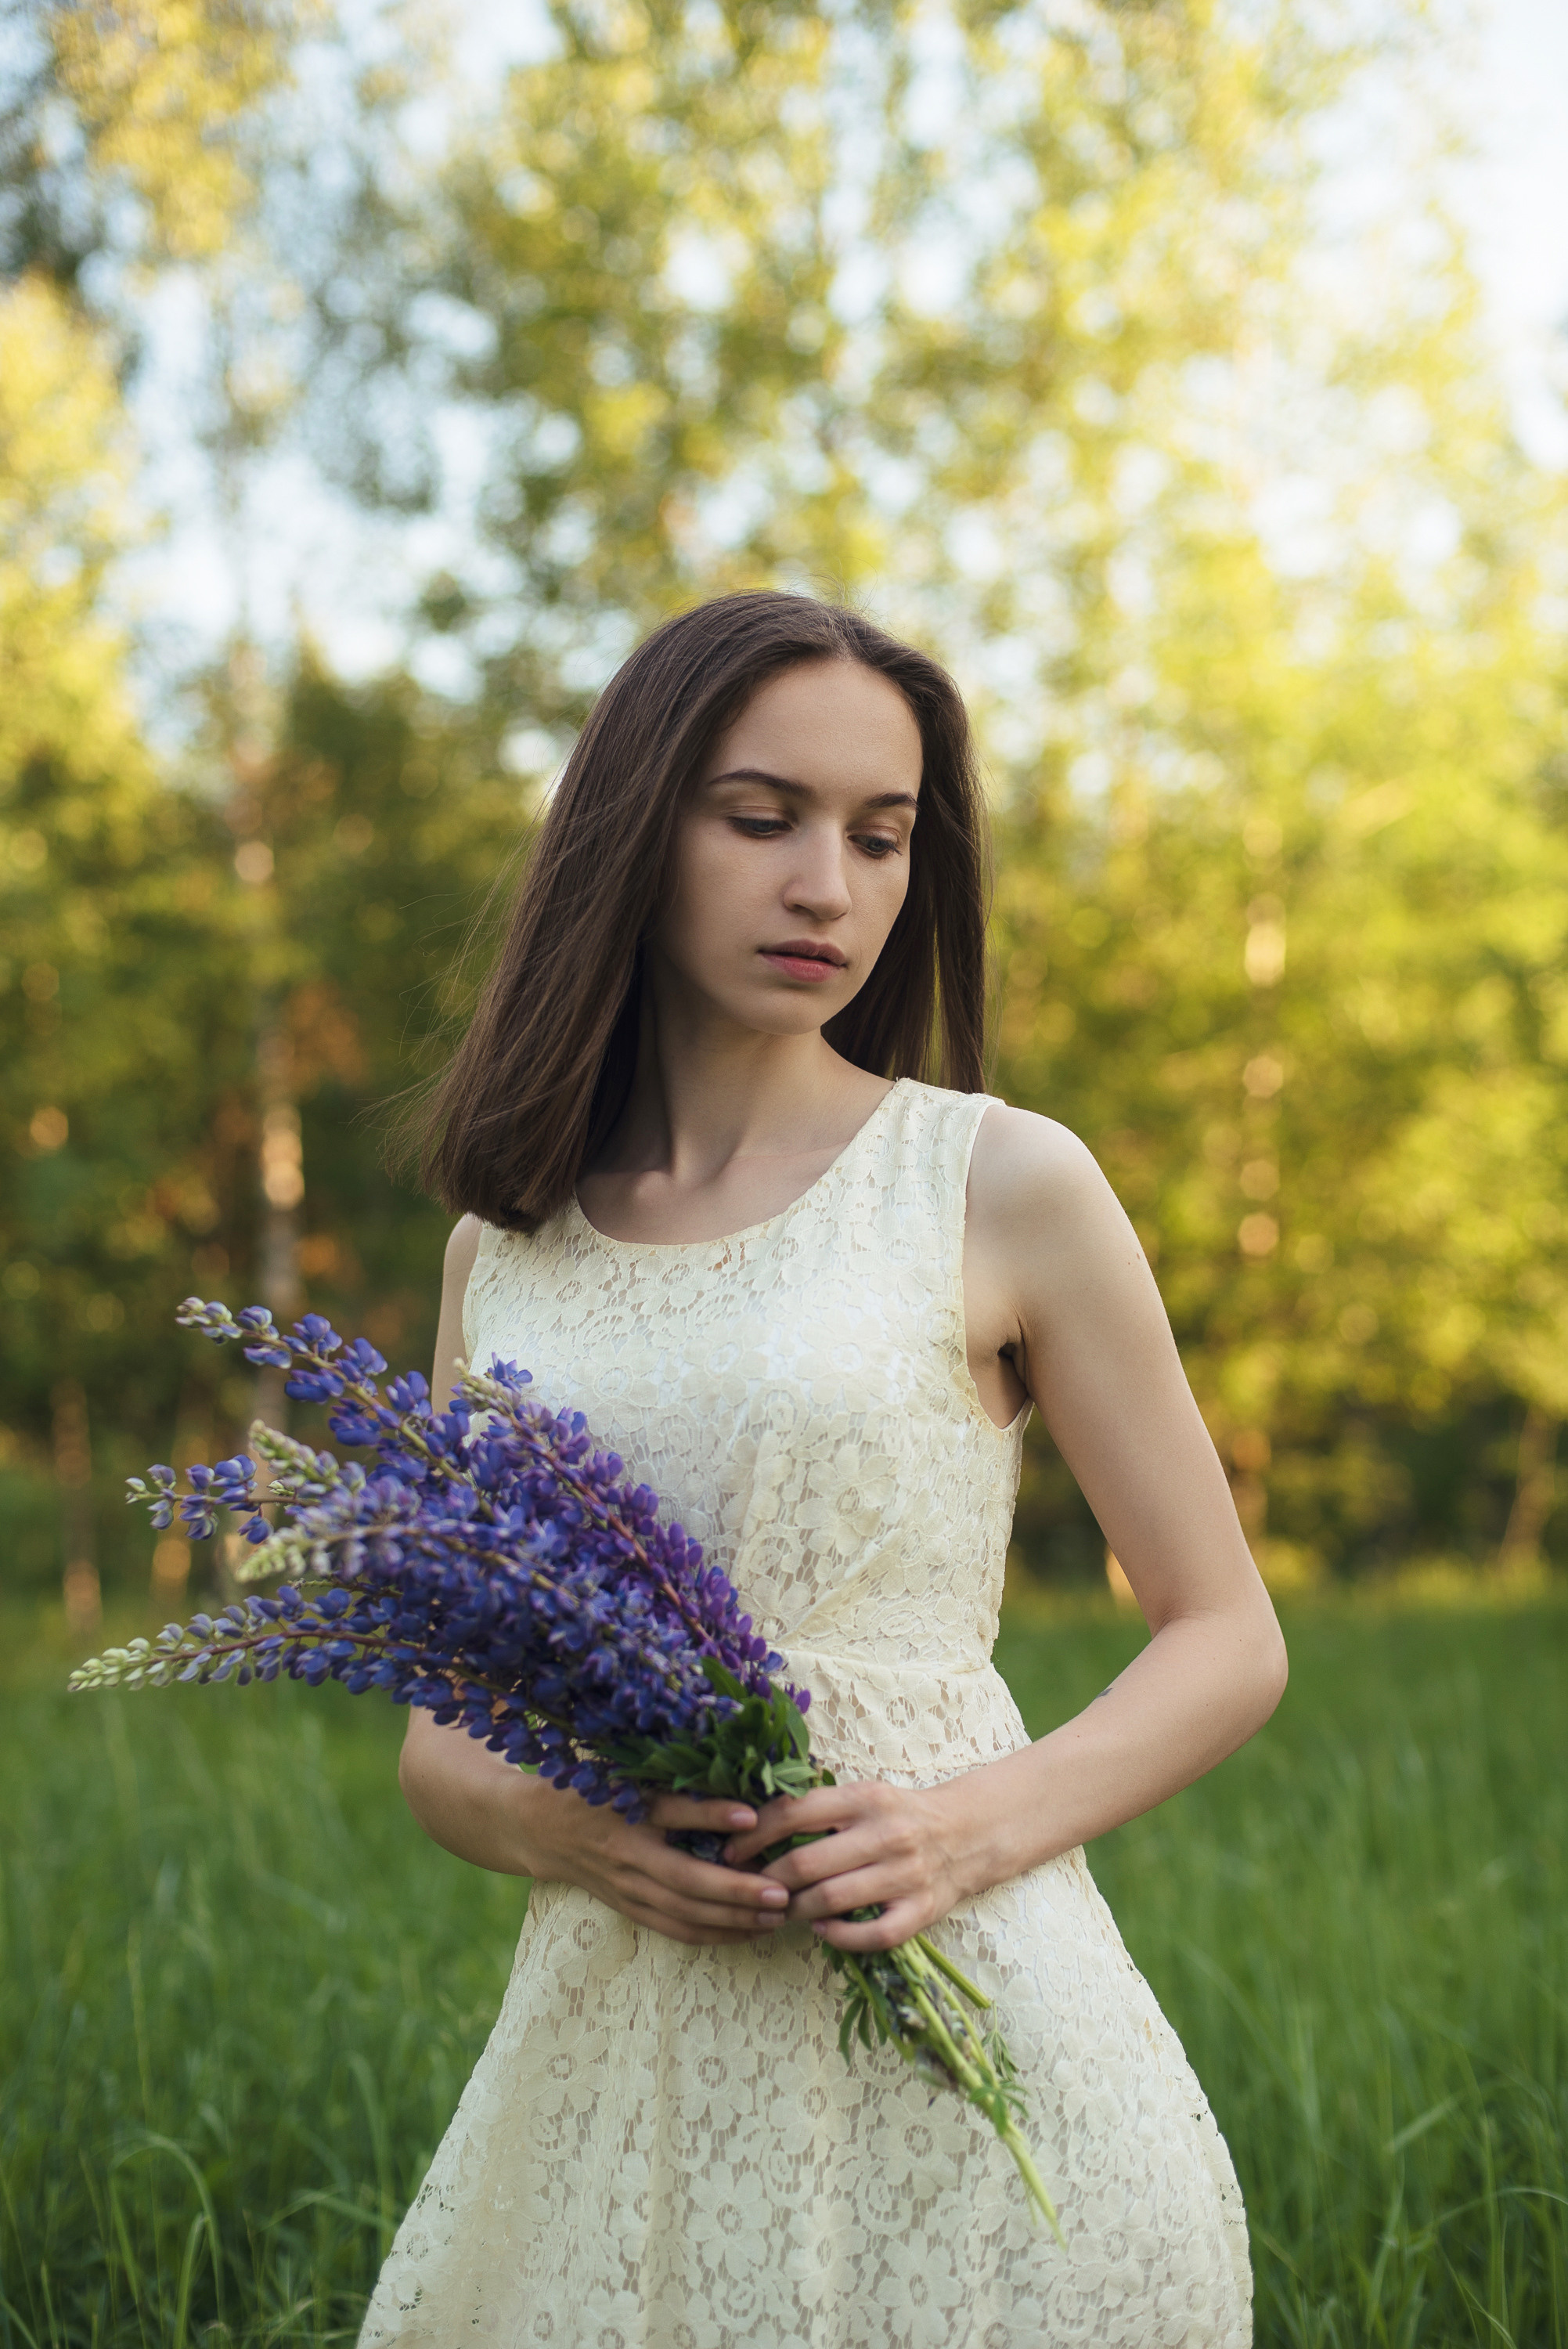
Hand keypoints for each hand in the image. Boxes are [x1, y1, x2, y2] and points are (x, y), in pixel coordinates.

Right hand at [524, 1781, 791, 1947]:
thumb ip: (679, 1791)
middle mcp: (626, 1856)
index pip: (673, 1815)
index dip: (713, 1816)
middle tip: (782, 1893)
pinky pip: (675, 1930)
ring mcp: (627, 1889)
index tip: (754, 1818)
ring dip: (732, 1920)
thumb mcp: (628, 1778)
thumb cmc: (595, 1791)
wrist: (540, 1829)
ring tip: (776, 1917)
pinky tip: (747, 1930)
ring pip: (684, 1914)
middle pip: (686, 1880)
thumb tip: (740, 1804)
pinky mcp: (630, 1909)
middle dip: (736, 1891)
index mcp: (626, 1813)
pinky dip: (713, 1934)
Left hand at [722, 1778, 975, 1952]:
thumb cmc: (898, 1815)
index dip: (755, 1835)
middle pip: (807, 1863)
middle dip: (769, 1881)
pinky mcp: (920, 1911)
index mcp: (865, 1798)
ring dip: (796, 1909)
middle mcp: (886, 1834)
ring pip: (832, 1900)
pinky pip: (870, 1934)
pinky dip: (838, 1936)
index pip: (796, 1812)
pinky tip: (820, 1929)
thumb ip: (818, 1808)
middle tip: (751, 1890)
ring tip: (780, 1910)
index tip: (731, 1851)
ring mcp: (905, 1875)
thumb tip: (750, 1825)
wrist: (966, 1835)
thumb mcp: (862, 1796)